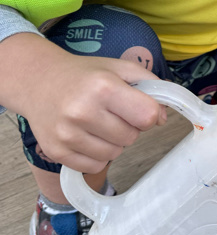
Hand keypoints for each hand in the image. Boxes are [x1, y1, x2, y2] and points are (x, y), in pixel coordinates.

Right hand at [0, 34, 165, 173]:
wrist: (37, 81)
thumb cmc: (84, 75)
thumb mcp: (119, 68)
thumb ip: (150, 87)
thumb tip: (162, 118)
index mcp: (103, 87)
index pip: (147, 116)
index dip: (148, 114)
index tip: (138, 107)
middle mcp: (83, 111)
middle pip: (131, 137)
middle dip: (128, 126)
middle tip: (111, 112)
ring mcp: (67, 134)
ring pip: (114, 154)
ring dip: (113, 142)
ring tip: (98, 123)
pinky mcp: (56, 152)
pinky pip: (95, 166)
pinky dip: (96, 154)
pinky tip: (86, 136)